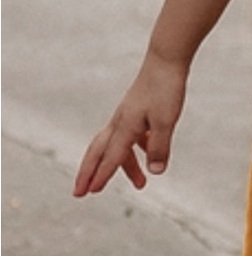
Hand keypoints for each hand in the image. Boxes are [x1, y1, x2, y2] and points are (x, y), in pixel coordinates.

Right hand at [73, 53, 187, 196]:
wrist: (166, 61)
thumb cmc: (165, 89)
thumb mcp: (166, 122)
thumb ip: (159, 147)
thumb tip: (155, 172)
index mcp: (125, 125)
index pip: (111, 156)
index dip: (102, 175)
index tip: (91, 192)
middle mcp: (120, 122)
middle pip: (99, 152)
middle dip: (90, 173)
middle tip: (80, 194)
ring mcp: (127, 117)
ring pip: (117, 146)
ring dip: (124, 167)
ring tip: (141, 185)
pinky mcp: (136, 113)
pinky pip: (131, 137)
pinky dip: (136, 150)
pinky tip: (149, 157)